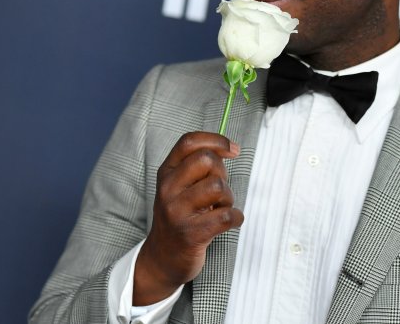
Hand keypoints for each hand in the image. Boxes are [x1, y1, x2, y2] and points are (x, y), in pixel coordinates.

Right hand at [133, 132, 243, 304]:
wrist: (163, 258)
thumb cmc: (181, 216)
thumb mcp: (179, 187)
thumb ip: (197, 167)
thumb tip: (230, 148)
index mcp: (166, 173)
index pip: (189, 142)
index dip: (216, 140)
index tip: (233, 149)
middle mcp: (167, 189)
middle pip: (207, 160)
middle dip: (222, 173)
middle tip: (218, 192)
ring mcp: (177, 212)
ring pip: (218, 187)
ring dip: (229, 198)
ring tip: (219, 208)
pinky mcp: (191, 234)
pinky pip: (227, 215)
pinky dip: (236, 218)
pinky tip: (228, 222)